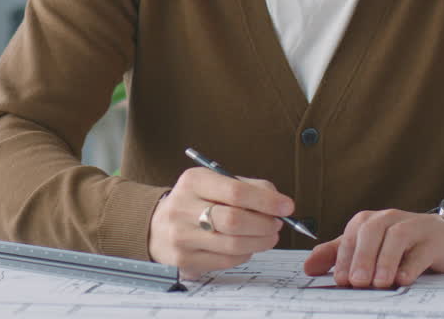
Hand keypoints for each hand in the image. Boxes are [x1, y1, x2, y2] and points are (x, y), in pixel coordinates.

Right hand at [147, 167, 291, 279]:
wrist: (156, 226)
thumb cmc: (195, 202)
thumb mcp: (215, 183)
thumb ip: (248, 187)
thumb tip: (278, 202)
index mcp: (193, 182)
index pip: (235, 191)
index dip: (266, 201)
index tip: (287, 206)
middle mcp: (182, 208)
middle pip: (235, 221)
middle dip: (265, 224)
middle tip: (277, 224)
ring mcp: (181, 237)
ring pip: (234, 245)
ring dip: (260, 242)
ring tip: (268, 235)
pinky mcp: (184, 260)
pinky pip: (227, 261)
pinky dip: (245, 254)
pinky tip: (247, 246)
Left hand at [303, 209, 443, 287]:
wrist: (443, 236)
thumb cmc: (400, 243)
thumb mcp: (367, 246)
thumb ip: (337, 255)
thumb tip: (308, 268)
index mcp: (368, 221)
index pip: (351, 236)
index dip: (344, 258)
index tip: (340, 280)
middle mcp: (389, 219)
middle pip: (371, 232)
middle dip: (362, 258)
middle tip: (357, 282)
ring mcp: (413, 227)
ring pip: (396, 237)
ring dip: (385, 260)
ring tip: (378, 282)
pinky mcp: (433, 240)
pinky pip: (421, 250)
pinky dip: (411, 264)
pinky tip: (403, 279)